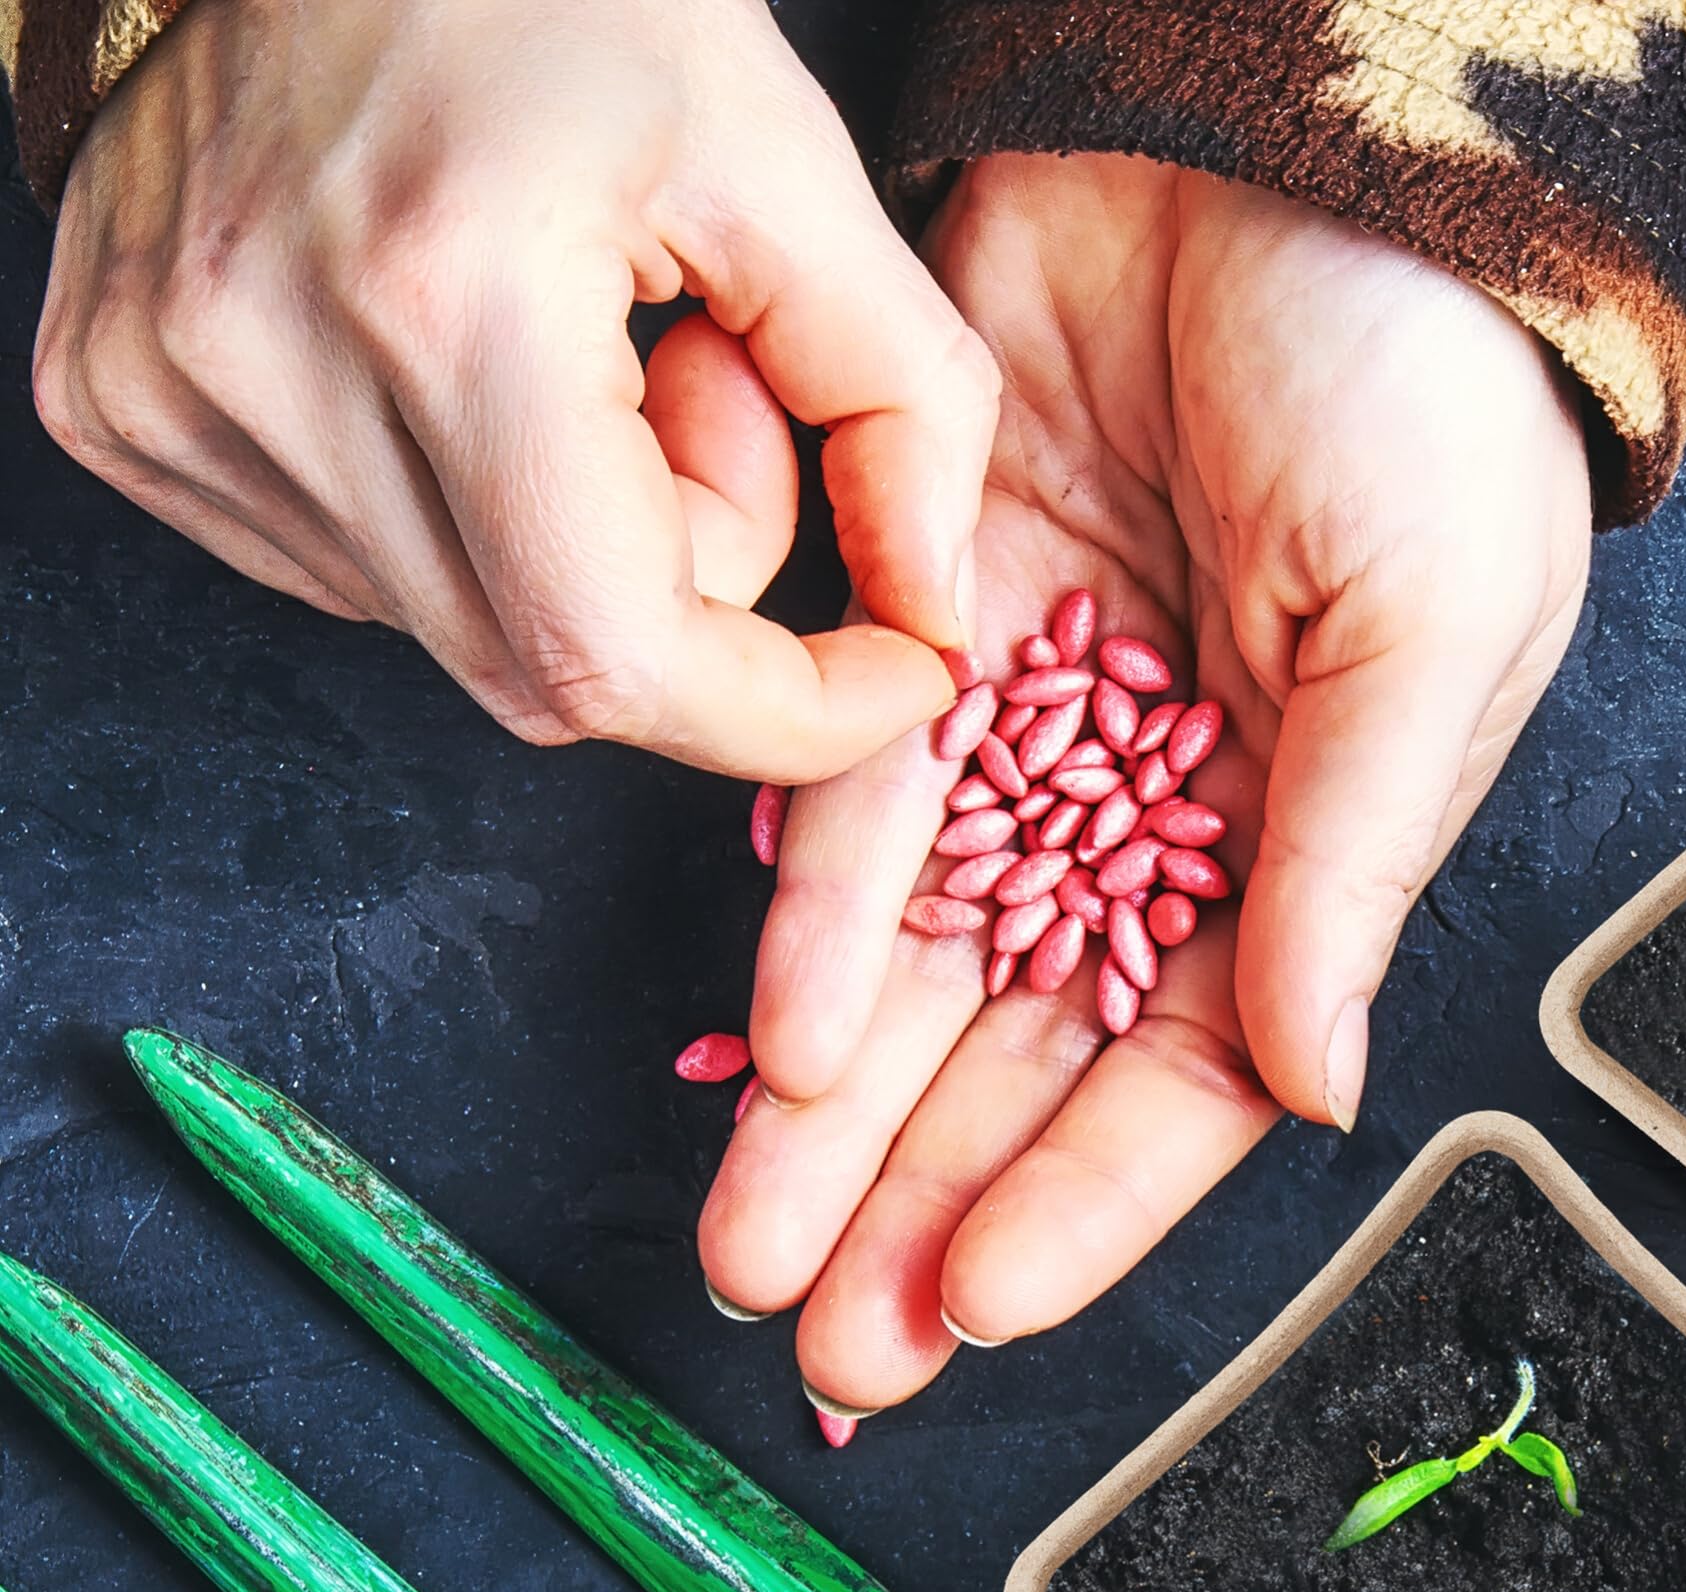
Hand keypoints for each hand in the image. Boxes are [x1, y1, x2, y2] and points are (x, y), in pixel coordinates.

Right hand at [31, 0, 997, 777]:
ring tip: (591, 349)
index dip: (789, 710)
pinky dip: (473, 522)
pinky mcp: (115, 406)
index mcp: (439, 298)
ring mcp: (163, 398)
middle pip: (557, 675)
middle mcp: (262, 371)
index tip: (895, 670)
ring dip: (587, 550)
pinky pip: (369, 582)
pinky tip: (478, 365)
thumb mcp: (785, 158)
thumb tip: (941, 621)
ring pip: (471, 638)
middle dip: (695, 588)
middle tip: (710, 385)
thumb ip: (910, 403)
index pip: (623, 661)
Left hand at [696, 156, 1591, 1417]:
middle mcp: (1165, 825)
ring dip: (840, 1120)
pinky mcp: (938, 633)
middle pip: (1030, 1062)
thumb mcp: (1431, 636)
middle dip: (926, 1207)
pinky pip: (861, 808)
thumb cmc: (1424, 395)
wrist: (1296, 145)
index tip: (977, 1309)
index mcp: (1305, 854)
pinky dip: (813, 922)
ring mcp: (1045, 740)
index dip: (1083, 1207)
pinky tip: (771, 1045)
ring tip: (756, 1254)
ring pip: (926, 973)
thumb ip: (1354, 867)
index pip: (1185, 1079)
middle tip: (832, 1349)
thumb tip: (1317, 1089)